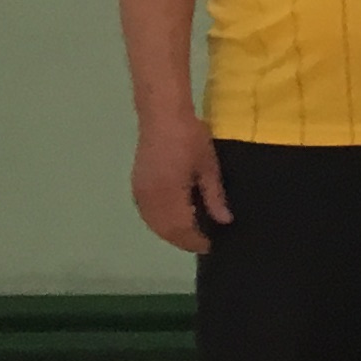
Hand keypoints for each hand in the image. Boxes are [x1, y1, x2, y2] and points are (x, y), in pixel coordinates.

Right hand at [130, 114, 231, 254]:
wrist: (162, 115)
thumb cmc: (190, 137)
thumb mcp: (209, 166)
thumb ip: (215, 196)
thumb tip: (224, 221)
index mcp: (169, 194)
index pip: (181, 228)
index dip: (195, 240)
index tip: (211, 245)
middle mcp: (150, 198)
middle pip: (165, 230)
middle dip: (183, 240)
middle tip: (203, 242)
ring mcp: (140, 192)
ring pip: (154, 224)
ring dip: (170, 233)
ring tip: (191, 233)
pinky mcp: (136, 186)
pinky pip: (147, 214)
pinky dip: (160, 222)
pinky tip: (174, 220)